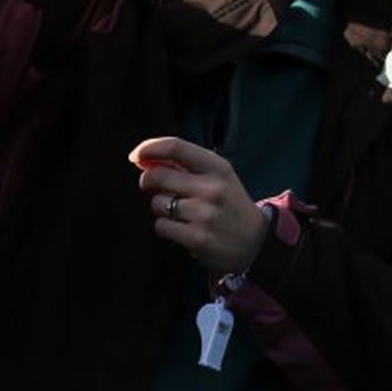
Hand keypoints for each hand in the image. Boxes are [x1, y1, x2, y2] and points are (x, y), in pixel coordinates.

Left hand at [130, 136, 269, 274]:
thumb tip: (143, 158)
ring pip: (157, 203)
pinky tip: (181, 229)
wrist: (255, 243)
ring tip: (177, 212)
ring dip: (159, 208)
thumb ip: (185, 166)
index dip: (149, 148)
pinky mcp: (198, 238)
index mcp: (218, 167)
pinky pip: (161, 226)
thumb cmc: (229, 204)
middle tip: (152, 187)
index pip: (175, 147)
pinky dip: (165, 228)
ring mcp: (205, 214)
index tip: (136, 155)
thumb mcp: (218, 178)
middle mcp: (212, 187)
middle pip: (158, 175)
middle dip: (147, 181)